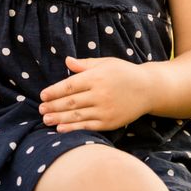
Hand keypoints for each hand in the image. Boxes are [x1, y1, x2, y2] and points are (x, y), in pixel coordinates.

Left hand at [38, 56, 154, 132]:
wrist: (148, 89)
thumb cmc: (124, 73)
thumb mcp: (105, 63)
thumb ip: (85, 65)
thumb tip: (67, 60)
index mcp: (96, 77)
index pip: (70, 85)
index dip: (54, 91)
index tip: (42, 96)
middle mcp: (100, 94)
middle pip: (71, 102)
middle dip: (53, 106)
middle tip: (41, 110)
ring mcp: (105, 110)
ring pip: (77, 115)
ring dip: (59, 118)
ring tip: (46, 120)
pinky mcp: (110, 122)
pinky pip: (88, 126)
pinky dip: (73, 128)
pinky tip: (61, 129)